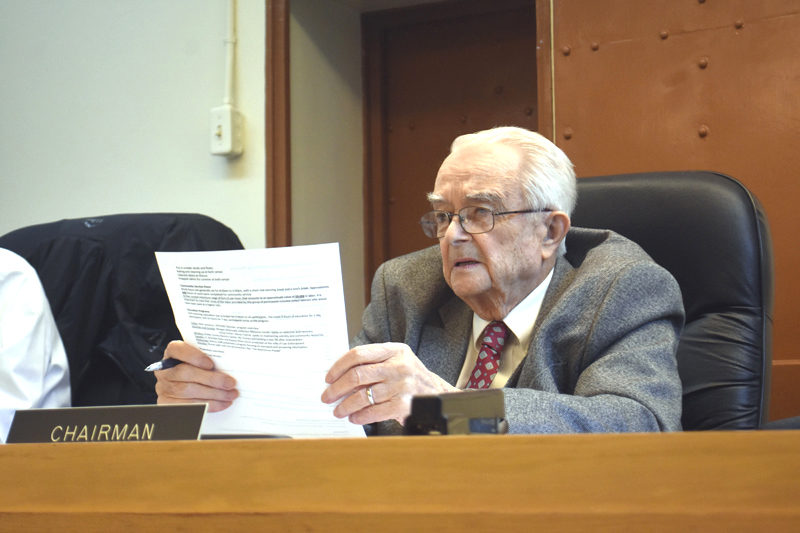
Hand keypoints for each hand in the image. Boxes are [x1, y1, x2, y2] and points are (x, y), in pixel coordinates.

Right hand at [154, 341, 238, 411]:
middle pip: (185, 373)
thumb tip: (229, 365)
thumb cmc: (198, 369)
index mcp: (172, 353)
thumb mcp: (202, 359)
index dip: (193, 356)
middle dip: (211, 379)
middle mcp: (165, 370)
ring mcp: (164, 387)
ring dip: (213, 394)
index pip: (177, 349)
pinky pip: (188, 406)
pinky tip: (222, 404)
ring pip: (187, 391)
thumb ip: (210, 358)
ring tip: (230, 395)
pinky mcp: (167, 404)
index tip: (211, 364)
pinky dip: (208, 405)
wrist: (185, 386)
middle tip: (231, 383)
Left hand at [321, 342, 457, 424]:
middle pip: (357, 375)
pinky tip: (354, 418)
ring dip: (345, 406)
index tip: (328, 378)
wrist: (437, 394)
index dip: (339, 366)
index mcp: (395, 350)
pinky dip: (360, 416)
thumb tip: (338, 376)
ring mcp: (403, 385)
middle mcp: (399, 366)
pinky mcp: (404, 405)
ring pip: (363, 396)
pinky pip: (374, 412)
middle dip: (337, 388)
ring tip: (338, 410)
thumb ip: (373, 362)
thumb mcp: (396, 360)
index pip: (358, 354)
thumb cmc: (410, 377)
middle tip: (327, 396)